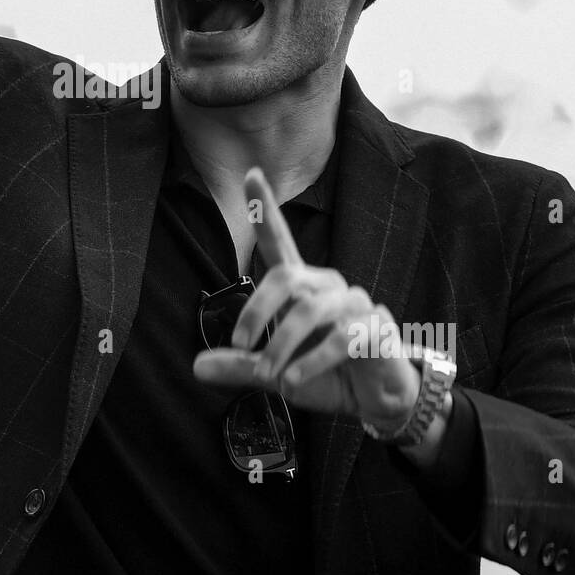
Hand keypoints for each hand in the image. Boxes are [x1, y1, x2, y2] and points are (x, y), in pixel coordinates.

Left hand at [192, 166, 420, 426]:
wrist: (378, 401)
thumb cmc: (328, 376)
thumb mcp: (277, 374)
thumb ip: (242, 367)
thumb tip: (196, 367)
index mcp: (303, 288)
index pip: (280, 241)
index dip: (266, 208)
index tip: (251, 173)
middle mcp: (328, 287)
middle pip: (286, 277)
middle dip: (256, 310)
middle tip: (241, 345)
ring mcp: (356, 305)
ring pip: (310, 309)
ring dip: (283, 344)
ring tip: (271, 376)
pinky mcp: (377, 328)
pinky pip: (341, 338)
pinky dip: (312, 361)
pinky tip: (294, 381)